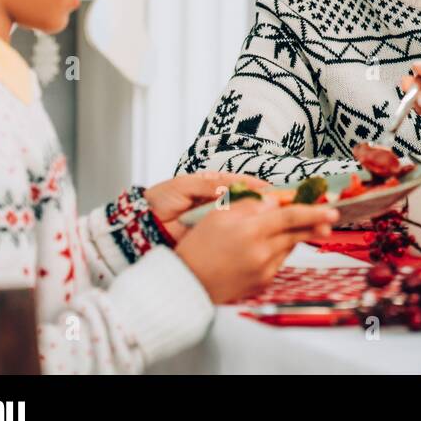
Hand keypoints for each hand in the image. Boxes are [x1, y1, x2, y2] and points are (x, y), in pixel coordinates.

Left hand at [144, 171, 271, 240]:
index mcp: (212, 185)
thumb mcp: (186, 185)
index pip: (241, 184)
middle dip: (262, 203)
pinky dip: (242, 232)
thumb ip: (212, 185)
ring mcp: (216, 220)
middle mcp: (218, 201)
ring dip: (256, 218)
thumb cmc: (160, 199)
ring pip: (241, 217)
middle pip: (245, 201)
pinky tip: (255, 233)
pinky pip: (229, 233)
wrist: (141, 224)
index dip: (257, 187)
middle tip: (280, 206)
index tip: (274, 190)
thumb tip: (239, 187)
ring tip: (272, 219)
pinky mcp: (212, 236)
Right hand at [175, 198, 339, 303]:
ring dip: (291, 237)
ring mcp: (264, 271)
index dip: (314, 213)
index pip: (291, 217)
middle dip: (315, 226)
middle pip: (296, 234)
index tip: (332, 211)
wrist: (187, 284)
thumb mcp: (219, 215)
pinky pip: (278, 262)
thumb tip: (275, 201)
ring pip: (288, 247)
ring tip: (278, 231)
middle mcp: (262, 253)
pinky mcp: (262, 283)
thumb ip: (251, 205)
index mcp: (251, 231)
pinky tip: (264, 248)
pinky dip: (277, 251)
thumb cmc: (199, 246)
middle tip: (329, 220)